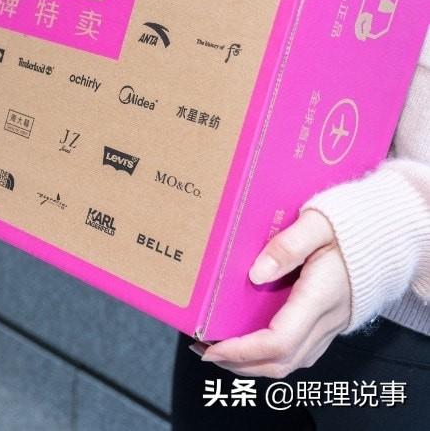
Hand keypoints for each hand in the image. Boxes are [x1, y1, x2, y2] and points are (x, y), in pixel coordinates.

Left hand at [192, 210, 350, 377]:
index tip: (212, 347)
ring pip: (289, 364)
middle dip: (239, 364)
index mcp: (320, 297)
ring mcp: (329, 327)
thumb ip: (287, 246)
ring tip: (217, 349)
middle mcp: (326, 320)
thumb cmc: (350, 227)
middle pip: (280, 362)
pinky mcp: (328, 326)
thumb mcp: (318, 224)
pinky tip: (247, 345)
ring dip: (251, 365)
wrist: (386, 238)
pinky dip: (269, 358)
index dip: (243, 350)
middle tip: (203, 350)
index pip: (278, 341)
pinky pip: (298, 354)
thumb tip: (255, 274)